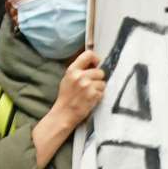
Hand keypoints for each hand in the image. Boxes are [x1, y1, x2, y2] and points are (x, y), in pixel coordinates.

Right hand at [35, 50, 105, 166]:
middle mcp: (80, 76)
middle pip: (100, 72)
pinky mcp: (93, 95)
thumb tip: (94, 64)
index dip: (96, 59)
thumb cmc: (67, 97)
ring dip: (99, 89)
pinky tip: (91, 100)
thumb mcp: (68, 79)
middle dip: (98, 79)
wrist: (64, 113)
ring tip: (90, 94)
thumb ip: (79, 70)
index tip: (97, 65)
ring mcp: (87, 85)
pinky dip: (99, 97)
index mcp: (72, 70)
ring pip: (103, 83)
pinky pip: (102, 92)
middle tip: (91, 86)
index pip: (89, 54)